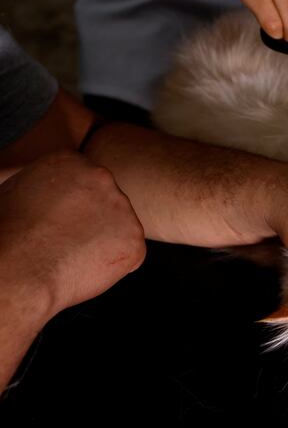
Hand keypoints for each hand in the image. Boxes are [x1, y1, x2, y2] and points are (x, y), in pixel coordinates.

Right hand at [0, 151, 145, 320]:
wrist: (17, 266)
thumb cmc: (8, 234)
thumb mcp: (18, 191)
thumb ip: (47, 185)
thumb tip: (48, 190)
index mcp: (71, 161)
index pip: (86, 184)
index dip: (74, 208)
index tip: (57, 221)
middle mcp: (103, 177)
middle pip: (106, 203)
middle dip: (92, 222)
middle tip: (65, 241)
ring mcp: (123, 208)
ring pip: (119, 229)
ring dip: (102, 243)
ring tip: (70, 255)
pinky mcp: (135, 239)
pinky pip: (129, 255)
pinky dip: (113, 265)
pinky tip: (85, 267)